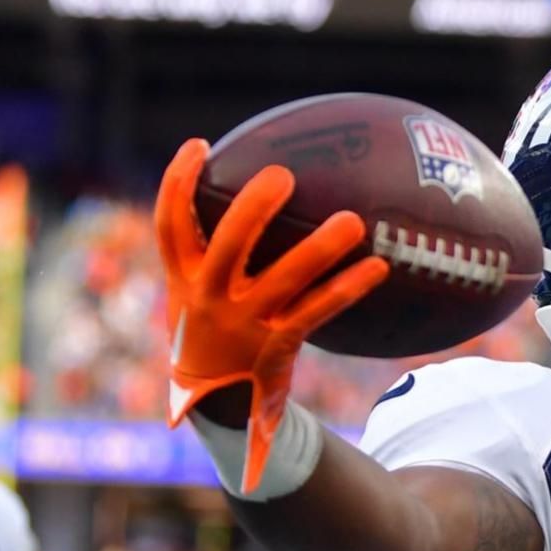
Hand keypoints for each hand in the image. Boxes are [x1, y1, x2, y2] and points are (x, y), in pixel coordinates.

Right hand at [154, 138, 387, 492]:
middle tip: (283, 175)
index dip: (178, 183)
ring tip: (353, 220)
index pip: (170, 224)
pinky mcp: (277, 346)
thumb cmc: (217, 333)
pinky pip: (318, 311)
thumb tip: (254, 198)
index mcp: (184, 278)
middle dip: (252, 208)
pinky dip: (348, 288)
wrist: (218, 405)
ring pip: (284, 279)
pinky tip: (380, 268)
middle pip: (227, 244)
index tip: (200, 144)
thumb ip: (215, 253)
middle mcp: (209, 298)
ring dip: (319, 249)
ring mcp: (244, 324)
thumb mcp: (199, 296)